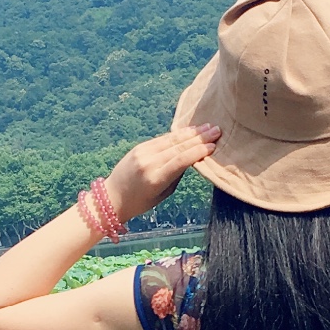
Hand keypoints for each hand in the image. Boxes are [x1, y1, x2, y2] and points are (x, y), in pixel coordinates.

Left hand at [104, 124, 220, 221]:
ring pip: (171, 139)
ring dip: (191, 133)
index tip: (214, 146)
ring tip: (207, 127)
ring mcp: (142, 153)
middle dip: (199, 138)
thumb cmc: (140, 202)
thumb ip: (177, 175)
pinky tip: (189, 130)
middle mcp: (149, 162)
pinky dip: (177, 134)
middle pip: (178, 146)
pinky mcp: (139, 147)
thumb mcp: (163, 194)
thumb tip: (192, 158)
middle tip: (216, 130)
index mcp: (155, 178)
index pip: (181, 160)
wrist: (112, 197)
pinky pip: (162, 139)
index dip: (199, 151)